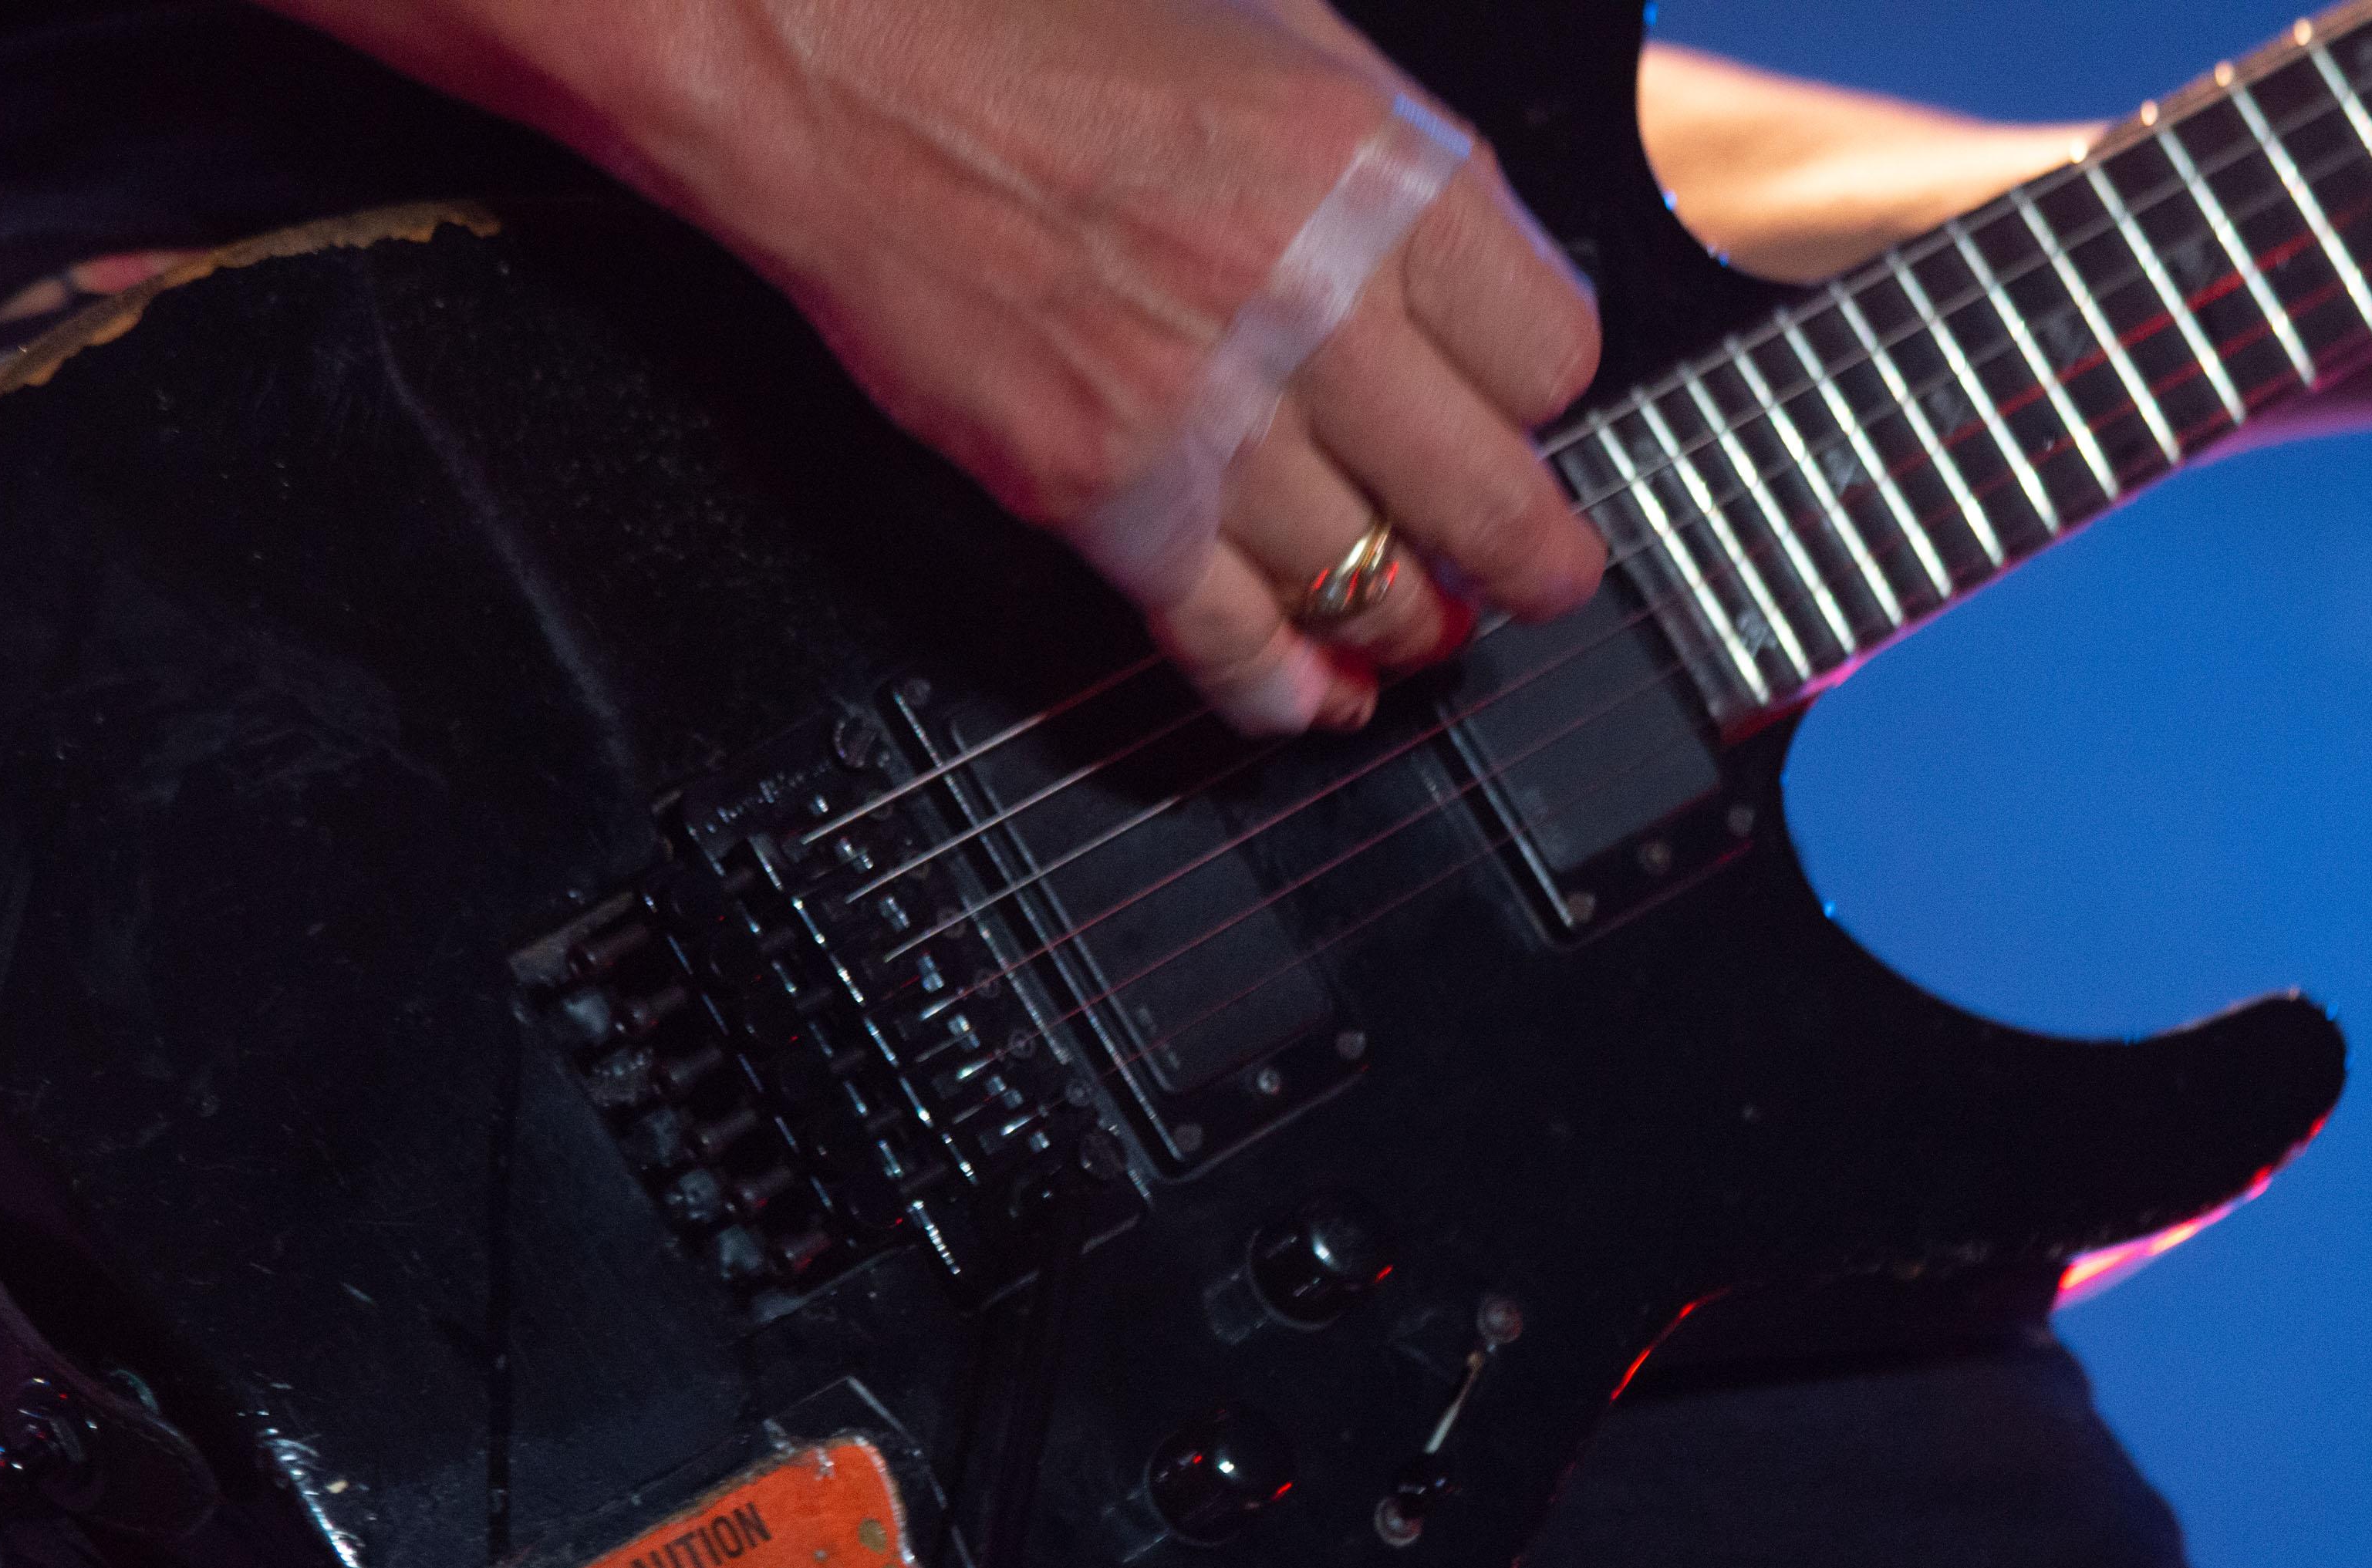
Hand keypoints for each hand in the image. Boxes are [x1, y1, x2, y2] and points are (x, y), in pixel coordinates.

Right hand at [260, 0, 1604, 731]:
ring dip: (1418, 626)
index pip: (1551, 356)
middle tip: (1543, 576)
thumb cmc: (1022, 12)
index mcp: (1371, 171)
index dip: (1544, 395)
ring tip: (1432, 629)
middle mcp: (1307, 301)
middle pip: (1495, 502)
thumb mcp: (1274, 22)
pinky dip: (1285, 689)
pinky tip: (1316, 696)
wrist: (820, 54)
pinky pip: (1227, 640)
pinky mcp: (1097, 494)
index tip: (1520, 403)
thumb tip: (1486, 271)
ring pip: (1372, 585)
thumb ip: (1394, 156)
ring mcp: (1200, 412)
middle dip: (1536, 562)